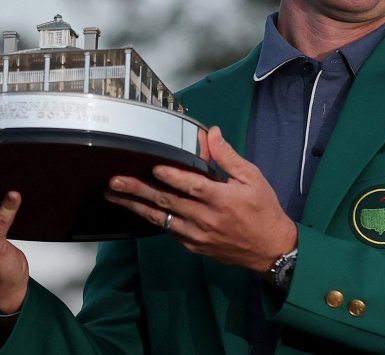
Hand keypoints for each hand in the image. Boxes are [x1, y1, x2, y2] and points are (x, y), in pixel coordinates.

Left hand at [105, 126, 297, 273]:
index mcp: (222, 199)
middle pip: (167, 202)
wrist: (271, 249)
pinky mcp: (194, 246)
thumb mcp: (252, 178)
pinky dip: (153, 219)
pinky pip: (170, 231)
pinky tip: (138, 209)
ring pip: (161, 219)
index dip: (172, 176)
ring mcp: (198, 235)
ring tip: (114, 196)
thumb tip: (212, 134)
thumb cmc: (263, 210)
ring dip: (136, 206)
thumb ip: (228, 157)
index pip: (192, 186)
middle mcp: (206, 218)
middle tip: (115, 181)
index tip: (153, 166)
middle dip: (138, 190)